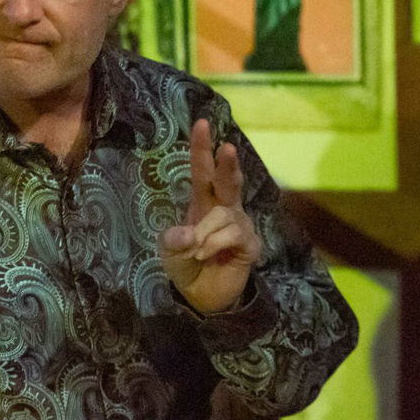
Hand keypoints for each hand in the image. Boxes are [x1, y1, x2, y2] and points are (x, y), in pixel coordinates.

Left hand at [160, 119, 263, 313]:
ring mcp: (239, 224)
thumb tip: (187, 235)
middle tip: (227, 148)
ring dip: (205, 233)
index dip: (202, 147)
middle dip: (226, 164)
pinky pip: (232, 235)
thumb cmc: (186, 266)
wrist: (202, 297)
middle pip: (227, 180)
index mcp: (203, 202)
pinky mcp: (250, 243)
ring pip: (224, 215)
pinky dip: (215, 245)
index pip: (202, 170)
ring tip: (196, 252)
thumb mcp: (170, 253)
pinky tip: (207, 256)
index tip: (201, 123)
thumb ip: (173, 241)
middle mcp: (224, 208)